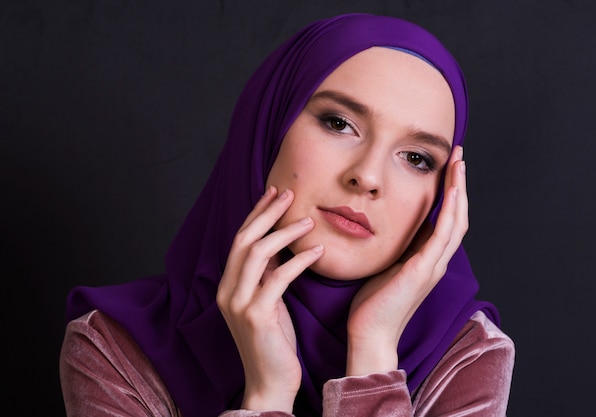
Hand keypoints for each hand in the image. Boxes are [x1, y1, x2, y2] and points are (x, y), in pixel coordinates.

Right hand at [216, 187, 323, 412]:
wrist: (270, 383)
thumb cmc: (273, 342)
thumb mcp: (268, 303)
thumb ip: (268, 276)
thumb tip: (282, 246)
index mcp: (228, 285)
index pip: (240, 240)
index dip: (256, 214)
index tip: (274, 193)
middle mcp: (227, 291)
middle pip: (244, 239)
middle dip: (267, 213)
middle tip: (290, 193)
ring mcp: (238, 303)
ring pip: (257, 254)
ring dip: (284, 232)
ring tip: (309, 220)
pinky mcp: (256, 316)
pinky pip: (278, 278)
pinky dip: (299, 261)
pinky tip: (317, 252)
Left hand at [345, 146, 467, 375]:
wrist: (371, 334)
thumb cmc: (373, 304)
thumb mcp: (385, 268)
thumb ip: (395, 250)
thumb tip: (389, 228)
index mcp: (426, 259)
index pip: (444, 220)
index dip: (449, 194)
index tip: (447, 168)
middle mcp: (436, 261)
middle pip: (457, 216)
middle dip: (459, 184)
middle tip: (459, 156)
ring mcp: (433, 265)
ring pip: (455, 221)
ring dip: (459, 190)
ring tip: (460, 163)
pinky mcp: (423, 270)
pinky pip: (442, 234)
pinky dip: (450, 210)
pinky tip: (452, 189)